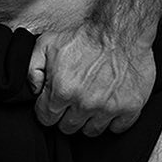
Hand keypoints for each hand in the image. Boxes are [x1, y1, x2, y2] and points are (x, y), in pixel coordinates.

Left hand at [27, 24, 155, 136]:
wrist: (121, 30)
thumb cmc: (85, 37)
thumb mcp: (47, 43)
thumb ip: (31, 68)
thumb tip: (34, 91)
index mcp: (62, 90)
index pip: (46, 119)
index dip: (48, 110)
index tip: (54, 102)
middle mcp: (84, 104)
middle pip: (68, 128)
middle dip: (67, 116)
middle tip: (74, 100)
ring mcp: (108, 108)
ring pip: (91, 131)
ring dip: (89, 120)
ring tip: (91, 102)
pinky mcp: (130, 108)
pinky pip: (117, 129)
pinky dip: (113, 121)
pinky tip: (109, 105)